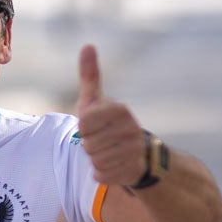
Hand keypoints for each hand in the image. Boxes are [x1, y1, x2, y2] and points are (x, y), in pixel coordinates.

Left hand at [75, 44, 147, 187]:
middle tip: (103, 141)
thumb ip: (90, 76)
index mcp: (119, 109)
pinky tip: (114, 165)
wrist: (137, 153)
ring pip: (95, 161)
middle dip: (90, 145)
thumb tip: (88, 45)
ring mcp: (134, 150)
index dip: (84, 128)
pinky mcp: (133, 170)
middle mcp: (131, 127)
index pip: (84, 124)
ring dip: (96, 160)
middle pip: (88, 144)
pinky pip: (102, 175)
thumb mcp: (96, 101)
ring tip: (109, 152)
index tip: (95, 126)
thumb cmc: (108, 125)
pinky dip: (102, 174)